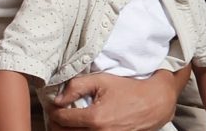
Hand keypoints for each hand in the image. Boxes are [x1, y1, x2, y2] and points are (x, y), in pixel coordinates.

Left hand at [49, 71, 176, 129]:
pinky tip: (78, 126)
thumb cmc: (127, 89)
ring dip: (66, 130)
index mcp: (95, 119)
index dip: (53, 110)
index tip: (52, 103)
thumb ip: (75, 87)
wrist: (153, 103)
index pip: (61, 119)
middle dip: (56, 122)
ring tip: (65, 120)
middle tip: (56, 112)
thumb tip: (58, 99)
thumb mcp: (100, 80)